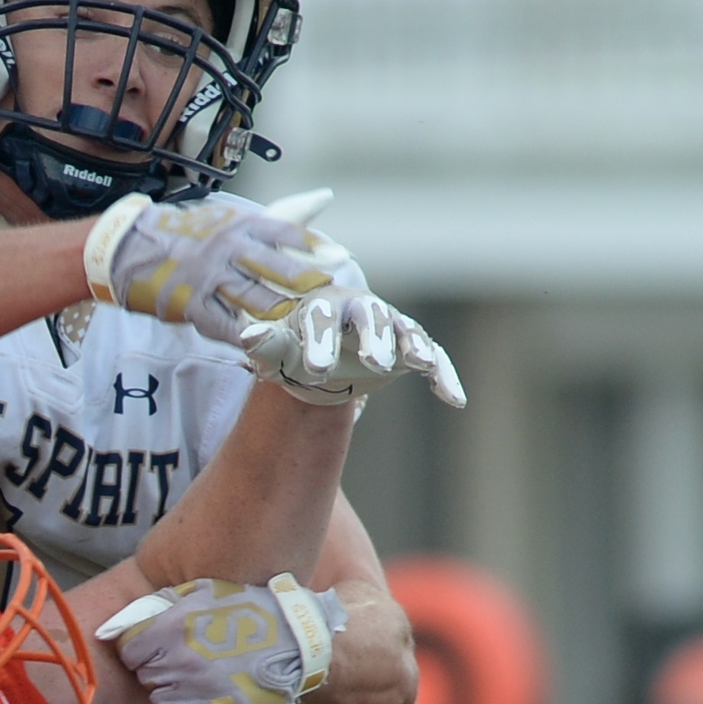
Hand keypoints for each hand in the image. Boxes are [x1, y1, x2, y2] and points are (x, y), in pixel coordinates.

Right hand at [84, 187, 347, 345]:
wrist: (128, 245)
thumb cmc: (184, 230)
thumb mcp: (227, 215)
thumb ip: (274, 215)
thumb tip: (323, 199)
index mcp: (237, 226)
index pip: (281, 232)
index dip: (310, 245)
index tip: (338, 256)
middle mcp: (226, 249)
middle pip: (273, 267)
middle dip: (303, 282)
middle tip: (330, 296)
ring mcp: (208, 277)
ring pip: (252, 298)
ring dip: (279, 314)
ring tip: (304, 326)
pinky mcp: (190, 303)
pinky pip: (222, 323)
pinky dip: (243, 336)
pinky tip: (263, 346)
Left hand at [96, 574, 345, 703]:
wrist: (298, 641)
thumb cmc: (254, 612)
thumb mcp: (205, 592)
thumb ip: (163, 603)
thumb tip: (128, 618)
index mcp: (172, 627)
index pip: (129, 649)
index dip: (143, 651)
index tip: (157, 651)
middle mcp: (178, 660)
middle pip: (145, 676)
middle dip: (159, 671)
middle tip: (184, 666)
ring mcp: (195, 691)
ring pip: (159, 702)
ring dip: (173, 696)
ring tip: (197, 686)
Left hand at [241, 286, 465, 409]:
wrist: (318, 359)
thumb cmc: (293, 350)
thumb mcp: (275, 350)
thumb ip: (264, 344)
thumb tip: (249, 338)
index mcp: (323, 305)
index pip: (321, 317)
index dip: (320, 341)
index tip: (315, 369)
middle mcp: (361, 309)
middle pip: (370, 316)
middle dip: (373, 337)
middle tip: (374, 362)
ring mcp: (390, 328)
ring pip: (406, 331)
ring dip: (414, 345)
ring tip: (419, 362)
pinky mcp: (410, 349)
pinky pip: (433, 359)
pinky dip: (443, 375)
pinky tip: (453, 398)